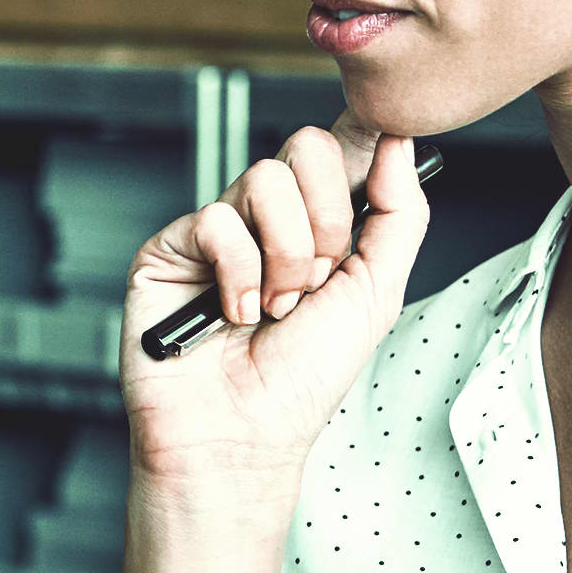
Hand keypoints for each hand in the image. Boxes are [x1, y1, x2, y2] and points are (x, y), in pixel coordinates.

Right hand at [116, 121, 429, 490]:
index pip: (341, 151)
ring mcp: (220, 229)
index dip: (363, 138)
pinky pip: (217, 220)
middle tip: (317, 280)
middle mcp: (269, 220)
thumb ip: (399, 217)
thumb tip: (399, 145)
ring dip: (286, 257)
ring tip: (275, 307)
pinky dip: (239, 275)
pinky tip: (234, 314)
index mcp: (319, 225)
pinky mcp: (172, 246)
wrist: (243, 434)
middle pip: (306, 149)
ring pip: (264, 180)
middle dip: (327, 222)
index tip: (384, 143)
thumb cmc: (302, 381)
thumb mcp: (376, 295)